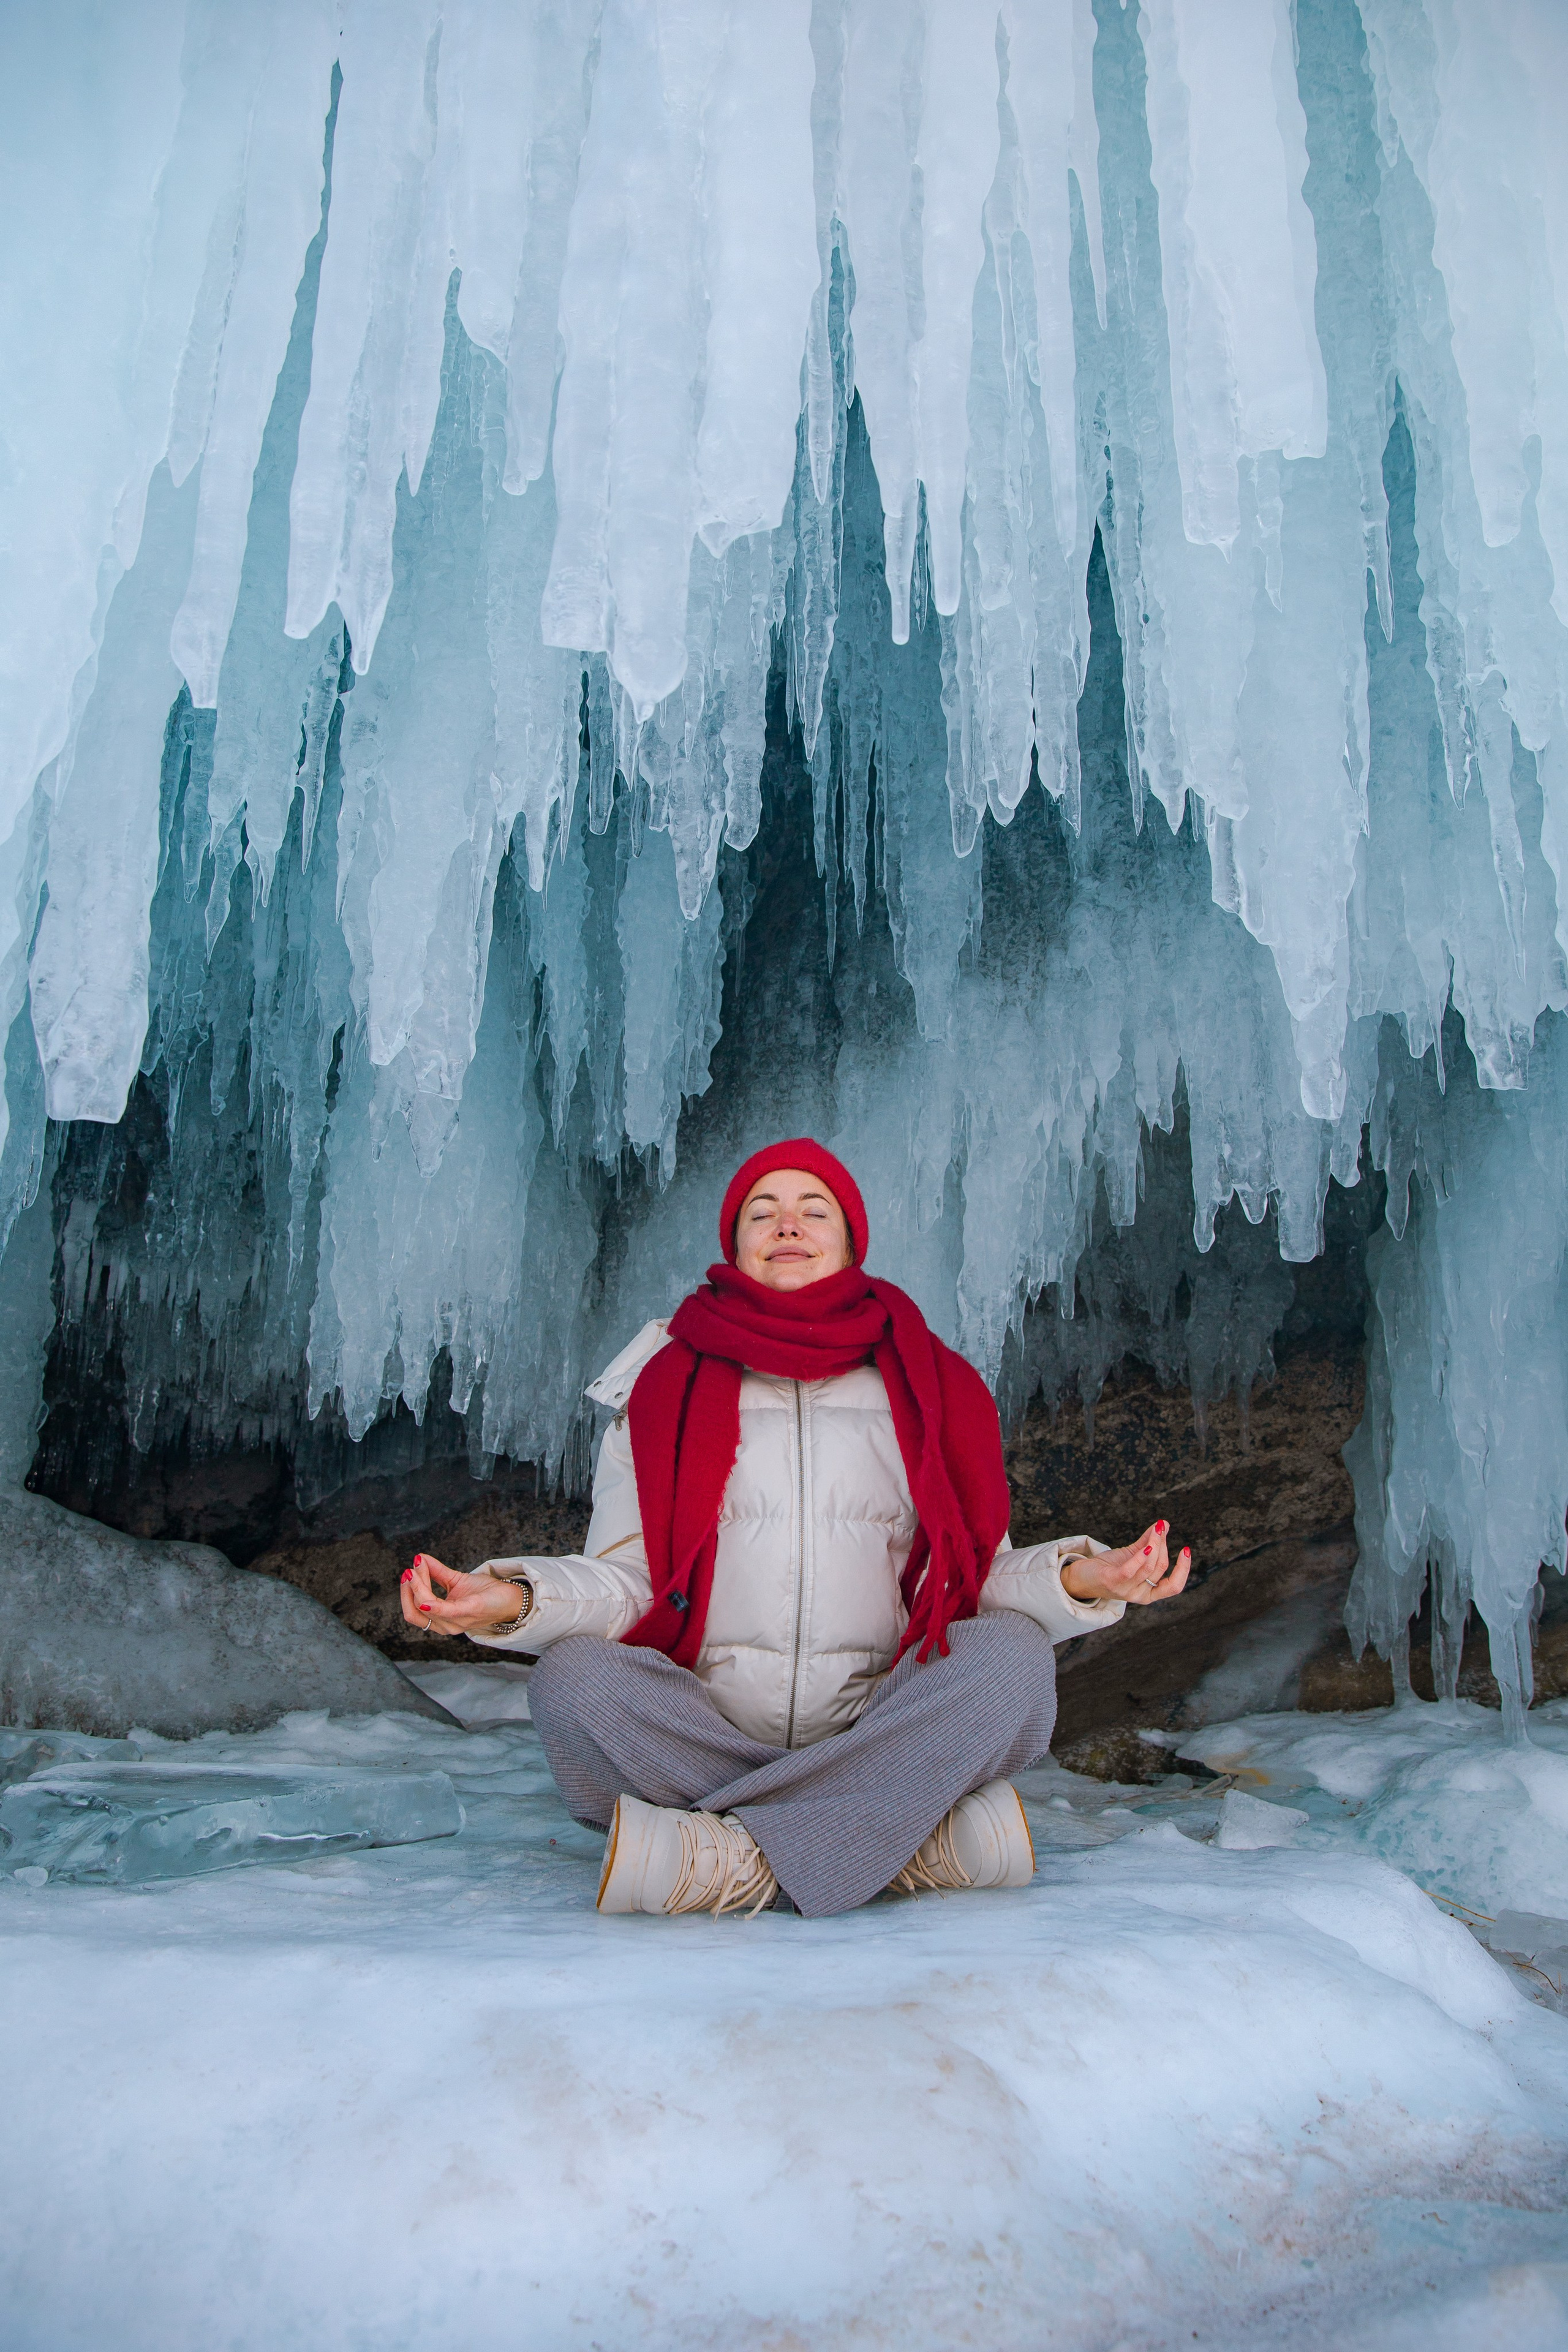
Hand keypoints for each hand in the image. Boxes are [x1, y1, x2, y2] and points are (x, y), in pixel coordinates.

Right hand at [399, 1552, 527, 1635]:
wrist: (510, 1599)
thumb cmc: (484, 1593)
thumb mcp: (456, 1580)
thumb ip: (436, 1572)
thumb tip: (419, 1558)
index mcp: (441, 1619)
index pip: (414, 1609)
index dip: (407, 1591)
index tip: (408, 1571)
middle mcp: (446, 1625)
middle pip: (414, 1611)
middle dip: (408, 1590)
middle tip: (409, 1571)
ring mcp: (457, 1621)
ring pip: (425, 1607)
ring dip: (418, 1586)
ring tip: (418, 1567)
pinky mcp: (469, 1611)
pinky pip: (445, 1611)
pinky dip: (431, 1604)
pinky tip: (424, 1597)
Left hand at [1059, 1521, 1191, 1607]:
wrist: (1081, 1577)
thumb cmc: (1109, 1568)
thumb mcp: (1132, 1555)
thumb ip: (1148, 1543)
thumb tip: (1164, 1524)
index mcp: (1148, 1592)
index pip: (1174, 1586)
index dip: (1183, 1569)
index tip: (1186, 1550)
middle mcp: (1139, 1594)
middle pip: (1159, 1568)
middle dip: (1162, 1545)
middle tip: (1160, 1528)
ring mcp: (1126, 1590)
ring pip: (1148, 1567)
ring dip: (1154, 1544)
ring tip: (1156, 1529)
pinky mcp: (1112, 1582)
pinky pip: (1131, 1570)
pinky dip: (1141, 1556)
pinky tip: (1147, 1545)